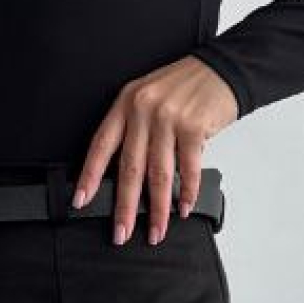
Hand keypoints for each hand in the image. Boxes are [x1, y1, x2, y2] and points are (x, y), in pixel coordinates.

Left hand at [72, 55, 239, 243]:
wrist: (221, 69)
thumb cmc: (185, 86)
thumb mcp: (149, 97)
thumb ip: (135, 129)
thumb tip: (126, 176)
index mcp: (126, 103)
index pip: (101, 144)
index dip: (89, 175)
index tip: (81, 200)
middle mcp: (143, 110)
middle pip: (129, 167)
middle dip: (124, 206)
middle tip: (120, 232)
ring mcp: (168, 118)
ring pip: (158, 174)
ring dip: (157, 209)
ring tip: (156, 230)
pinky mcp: (193, 126)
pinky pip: (188, 168)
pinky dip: (188, 192)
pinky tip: (184, 207)